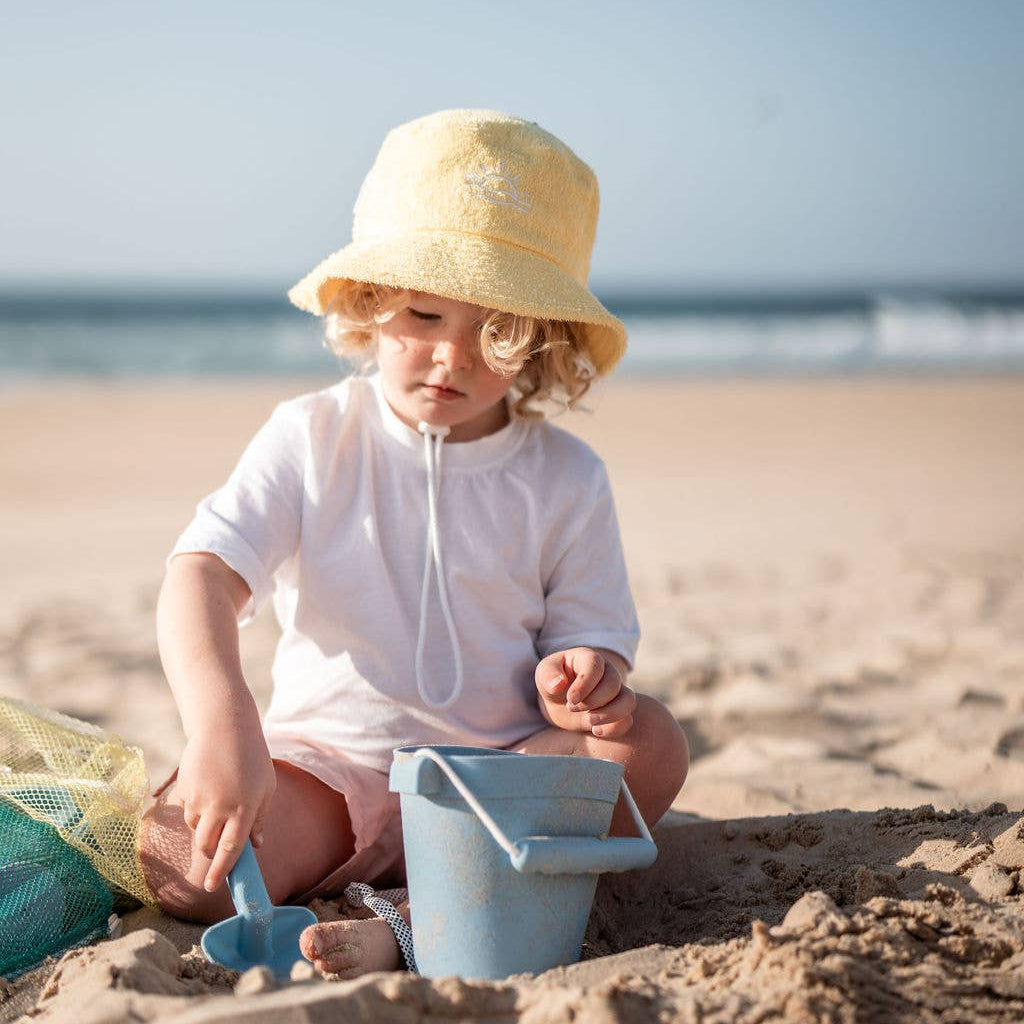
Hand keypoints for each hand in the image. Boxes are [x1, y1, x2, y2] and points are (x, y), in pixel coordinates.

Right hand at [174, 724, 276, 892]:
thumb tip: (256, 847)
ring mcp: (199, 798)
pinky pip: (188, 809)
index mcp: (245, 808)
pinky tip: (209, 785)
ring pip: (196, 828)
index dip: (221, 871)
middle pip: (207, 844)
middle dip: (210, 851)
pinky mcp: (184, 789)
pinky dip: (197, 807)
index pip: (231, 849)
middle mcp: (220, 806)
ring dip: (205, 825)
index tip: (213, 887)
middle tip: (217, 845)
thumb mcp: (267, 787)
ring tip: (220, 798)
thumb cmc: (252, 758)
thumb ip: (259, 818)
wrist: (223, 726)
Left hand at [535, 647, 636, 737]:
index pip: (595, 665)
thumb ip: (548, 676)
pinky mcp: (618, 712)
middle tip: (572, 708)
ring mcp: (616, 693)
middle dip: (592, 700)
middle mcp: (607, 673)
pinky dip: (615, 728)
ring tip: (589, 721)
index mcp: (588, 658)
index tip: (571, 699)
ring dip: (610, 714)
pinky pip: (628, 720)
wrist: (559, 701)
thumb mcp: (544, 674)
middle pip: (613, 683)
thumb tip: (558, 684)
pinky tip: (596, 731)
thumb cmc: (553, 682)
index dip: (585, 683)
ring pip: (628, 700)